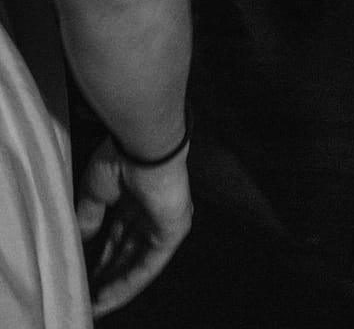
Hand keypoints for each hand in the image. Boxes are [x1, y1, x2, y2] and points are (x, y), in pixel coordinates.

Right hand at [76, 140, 192, 315]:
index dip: (100, 259)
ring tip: (94, 306)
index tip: (81, 277)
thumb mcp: (95, 193)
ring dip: (116, 286)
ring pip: (138, 264)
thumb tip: (81, 238)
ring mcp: (165, 224)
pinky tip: (109, 297)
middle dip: (107, 277)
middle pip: (128, 254)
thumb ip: (90, 217)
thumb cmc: (120, 161)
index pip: (117, 238)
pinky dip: (129, 282)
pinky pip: (150, 265)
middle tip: (86, 298)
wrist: (143, 147)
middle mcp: (152, 215)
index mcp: (135, 202)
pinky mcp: (172, 232)